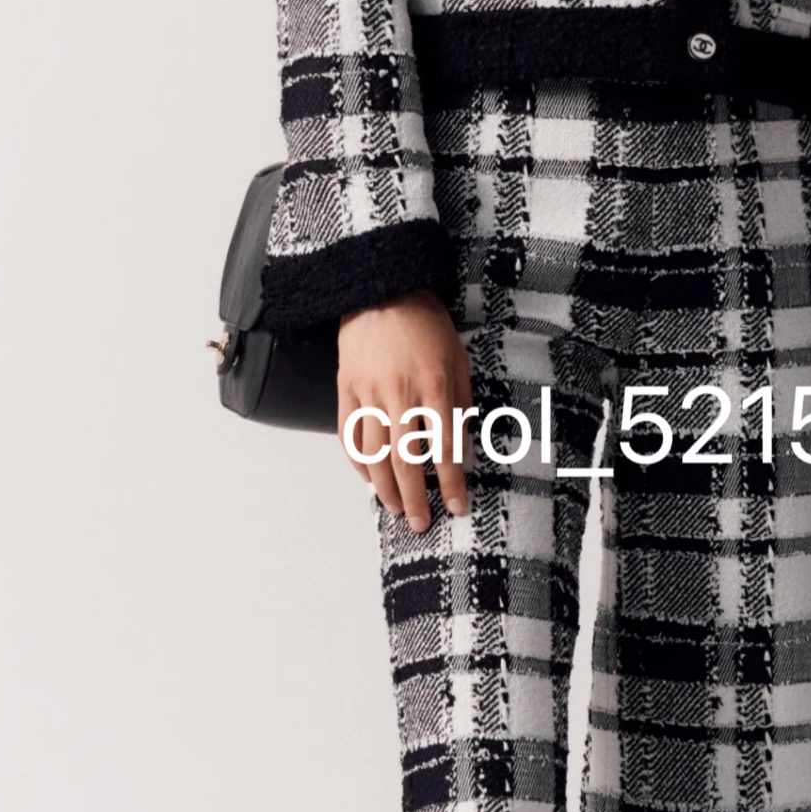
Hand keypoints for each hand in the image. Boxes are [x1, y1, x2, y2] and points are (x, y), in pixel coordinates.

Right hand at [337, 289, 472, 529]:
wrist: (381, 288)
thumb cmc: (427, 323)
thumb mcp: (459, 359)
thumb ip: (462, 406)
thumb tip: (465, 451)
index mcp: (434, 386)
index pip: (444, 448)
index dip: (451, 483)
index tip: (457, 507)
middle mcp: (399, 393)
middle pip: (405, 461)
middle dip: (414, 498)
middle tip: (420, 523)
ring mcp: (367, 392)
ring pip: (373, 454)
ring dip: (383, 488)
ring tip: (394, 508)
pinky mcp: (345, 388)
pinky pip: (347, 434)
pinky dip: (357, 462)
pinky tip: (368, 478)